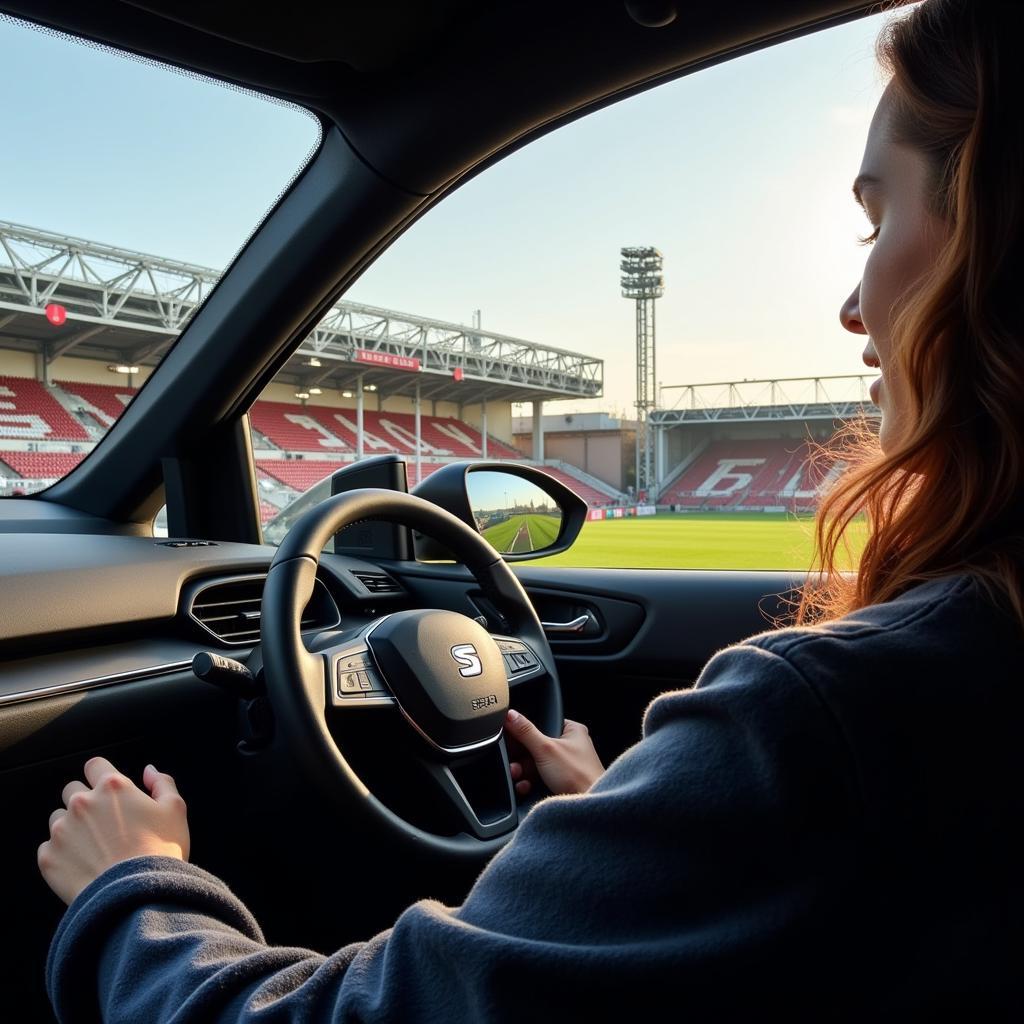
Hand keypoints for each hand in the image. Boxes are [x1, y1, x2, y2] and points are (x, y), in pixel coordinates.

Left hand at [38, 758, 189, 905]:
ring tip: (92, 847)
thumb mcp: (175, 810)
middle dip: (85, 800)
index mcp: (112, 787)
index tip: (108, 790)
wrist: (135, 895)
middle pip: (72, 790)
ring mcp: (61, 830)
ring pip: (58, 819)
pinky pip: (48, 848)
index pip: (95, 764)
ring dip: (71, 826)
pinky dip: (62, 853)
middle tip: (103, 822)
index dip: (102, 774)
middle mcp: (82, 803)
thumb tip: (149, 771)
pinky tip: (83, 864)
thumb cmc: (160, 850)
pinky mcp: (48, 858)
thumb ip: (162, 783)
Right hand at [503, 708, 604, 797]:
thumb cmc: (578, 775)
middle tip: (514, 763)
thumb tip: (511, 715)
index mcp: (572, 730)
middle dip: (522, 758)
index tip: (512, 739)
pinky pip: (541, 777)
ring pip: (537, 763)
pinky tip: (525, 785)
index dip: (525, 732)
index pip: (542, 723)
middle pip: (536, 746)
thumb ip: (526, 731)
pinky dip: (531, 781)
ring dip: (524, 771)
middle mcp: (570, 745)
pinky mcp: (562, 781)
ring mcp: (566, 764)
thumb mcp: (546, 749)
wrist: (587, 806)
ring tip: (518, 775)